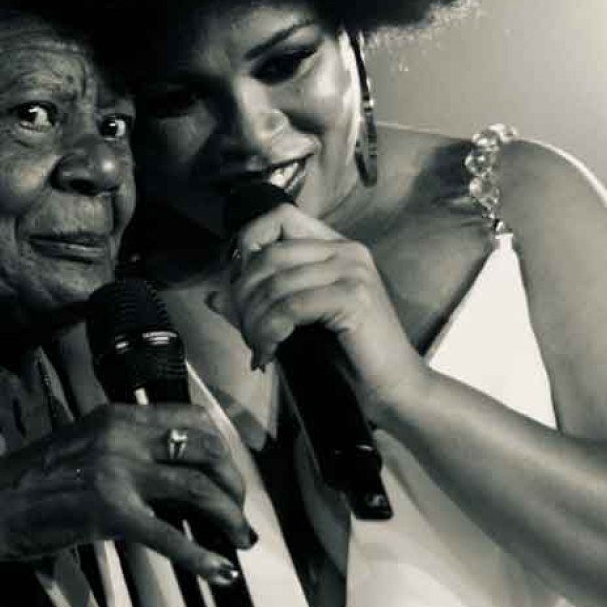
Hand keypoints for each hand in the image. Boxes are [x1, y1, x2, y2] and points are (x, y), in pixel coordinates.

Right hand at [0, 403, 253, 583]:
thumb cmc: (36, 480)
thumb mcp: (88, 446)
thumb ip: (129, 449)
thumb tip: (178, 474)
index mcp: (119, 416)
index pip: (191, 417)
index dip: (222, 446)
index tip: (230, 470)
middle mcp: (123, 436)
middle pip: (205, 451)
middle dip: (233, 483)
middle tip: (239, 510)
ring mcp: (118, 473)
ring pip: (198, 489)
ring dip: (229, 517)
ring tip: (240, 538)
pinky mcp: (110, 513)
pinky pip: (170, 537)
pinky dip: (202, 558)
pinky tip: (221, 572)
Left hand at [215, 202, 430, 417]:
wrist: (393, 389)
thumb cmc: (349, 358)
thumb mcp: (296, 323)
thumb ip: (258, 305)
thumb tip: (213, 296)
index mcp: (336, 248)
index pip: (280, 217)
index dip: (250, 242)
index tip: (239, 284)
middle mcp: (347, 251)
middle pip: (269, 254)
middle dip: (244, 297)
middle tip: (247, 333)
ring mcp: (353, 272)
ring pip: (275, 284)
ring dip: (255, 322)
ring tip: (259, 348)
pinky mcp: (353, 298)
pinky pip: (290, 307)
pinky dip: (271, 332)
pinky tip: (270, 353)